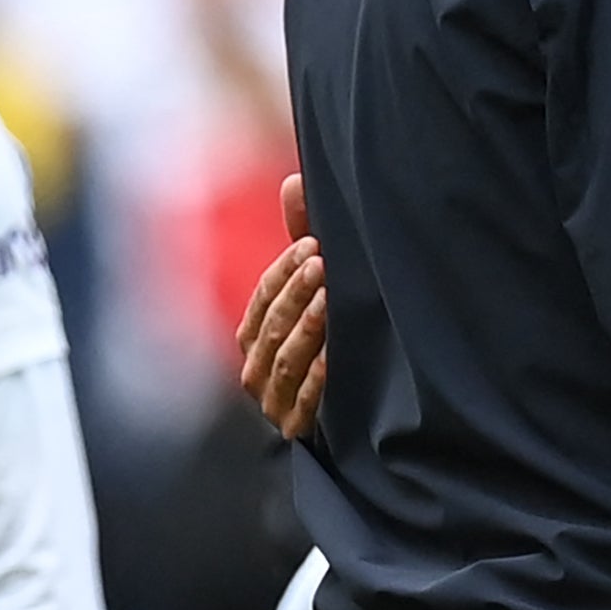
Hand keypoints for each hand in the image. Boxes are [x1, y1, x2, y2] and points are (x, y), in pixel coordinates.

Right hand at [236, 174, 323, 439]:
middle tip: (324, 265)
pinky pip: (305, 402)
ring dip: (307, 329)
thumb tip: (294, 180)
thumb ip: (302, 239)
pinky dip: (318, 379)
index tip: (313, 246)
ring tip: (330, 302)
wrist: (356, 417)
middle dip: (296, 294)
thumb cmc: (330, 337)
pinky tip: (333, 357)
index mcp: (254, 334)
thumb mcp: (316, 289)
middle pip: (270, 327)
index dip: (284, 271)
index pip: (262, 297)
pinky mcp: (298, 428)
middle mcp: (256, 368)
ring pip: (284, 361)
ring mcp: (274, 402)